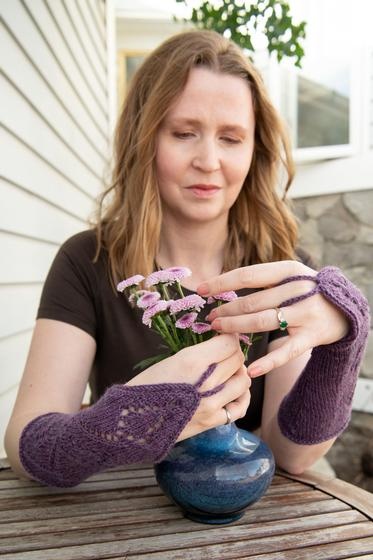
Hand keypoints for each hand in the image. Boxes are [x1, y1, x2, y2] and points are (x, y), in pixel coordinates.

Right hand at [127, 334, 250, 438]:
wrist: (131, 420)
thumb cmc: (145, 386)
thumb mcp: (170, 360)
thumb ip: (198, 354)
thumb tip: (219, 348)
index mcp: (193, 361)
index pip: (229, 343)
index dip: (228, 338)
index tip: (223, 338)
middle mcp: (207, 381)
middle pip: (237, 359)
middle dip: (233, 353)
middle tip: (224, 353)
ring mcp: (212, 403)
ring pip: (242, 380)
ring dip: (238, 373)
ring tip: (228, 371)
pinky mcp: (212, 421)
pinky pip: (240, 407)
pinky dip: (241, 397)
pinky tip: (234, 392)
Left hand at [197, 260, 348, 377]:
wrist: (345, 309)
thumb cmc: (306, 291)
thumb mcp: (290, 276)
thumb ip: (262, 280)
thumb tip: (222, 285)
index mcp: (289, 270)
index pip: (248, 275)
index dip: (222, 283)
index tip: (202, 290)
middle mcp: (298, 290)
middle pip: (252, 302)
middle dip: (226, 311)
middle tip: (210, 318)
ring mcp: (306, 314)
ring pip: (262, 323)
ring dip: (236, 328)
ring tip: (218, 330)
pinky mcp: (312, 337)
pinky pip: (286, 351)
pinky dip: (268, 362)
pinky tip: (250, 369)